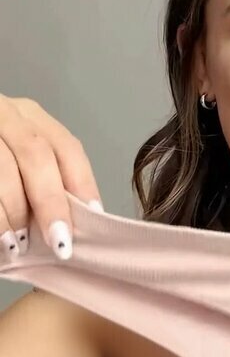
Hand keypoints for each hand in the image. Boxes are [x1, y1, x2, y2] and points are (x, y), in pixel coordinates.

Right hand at [0, 95, 102, 261]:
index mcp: (28, 116)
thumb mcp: (14, 158)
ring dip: (11, 212)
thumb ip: (39, 181)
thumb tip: (69, 226)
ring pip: (1, 167)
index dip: (82, 185)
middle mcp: (3, 111)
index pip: (66, 146)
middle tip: (58, 243)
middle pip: (36, 154)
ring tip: (15, 245)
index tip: (93, 220)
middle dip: (50, 203)